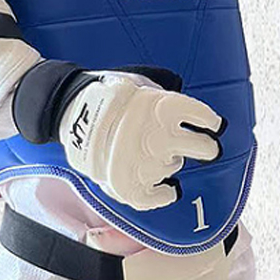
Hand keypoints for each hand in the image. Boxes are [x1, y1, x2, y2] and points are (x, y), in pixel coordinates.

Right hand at [57, 71, 224, 210]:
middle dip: (207, 147)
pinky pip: (158, 197)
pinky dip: (164, 194)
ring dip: (168, 161)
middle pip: (205, 148)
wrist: (66, 112)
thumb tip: (187, 103)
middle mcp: (159, 136)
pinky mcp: (129, 186)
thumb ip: (165, 93)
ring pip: (176, 167)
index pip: (203, 117)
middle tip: (206, 148)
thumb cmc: (106, 95)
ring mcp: (145, 163)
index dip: (210, 122)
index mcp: (163, 107)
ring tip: (149, 152)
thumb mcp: (140, 82)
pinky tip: (166, 189)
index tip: (212, 125)